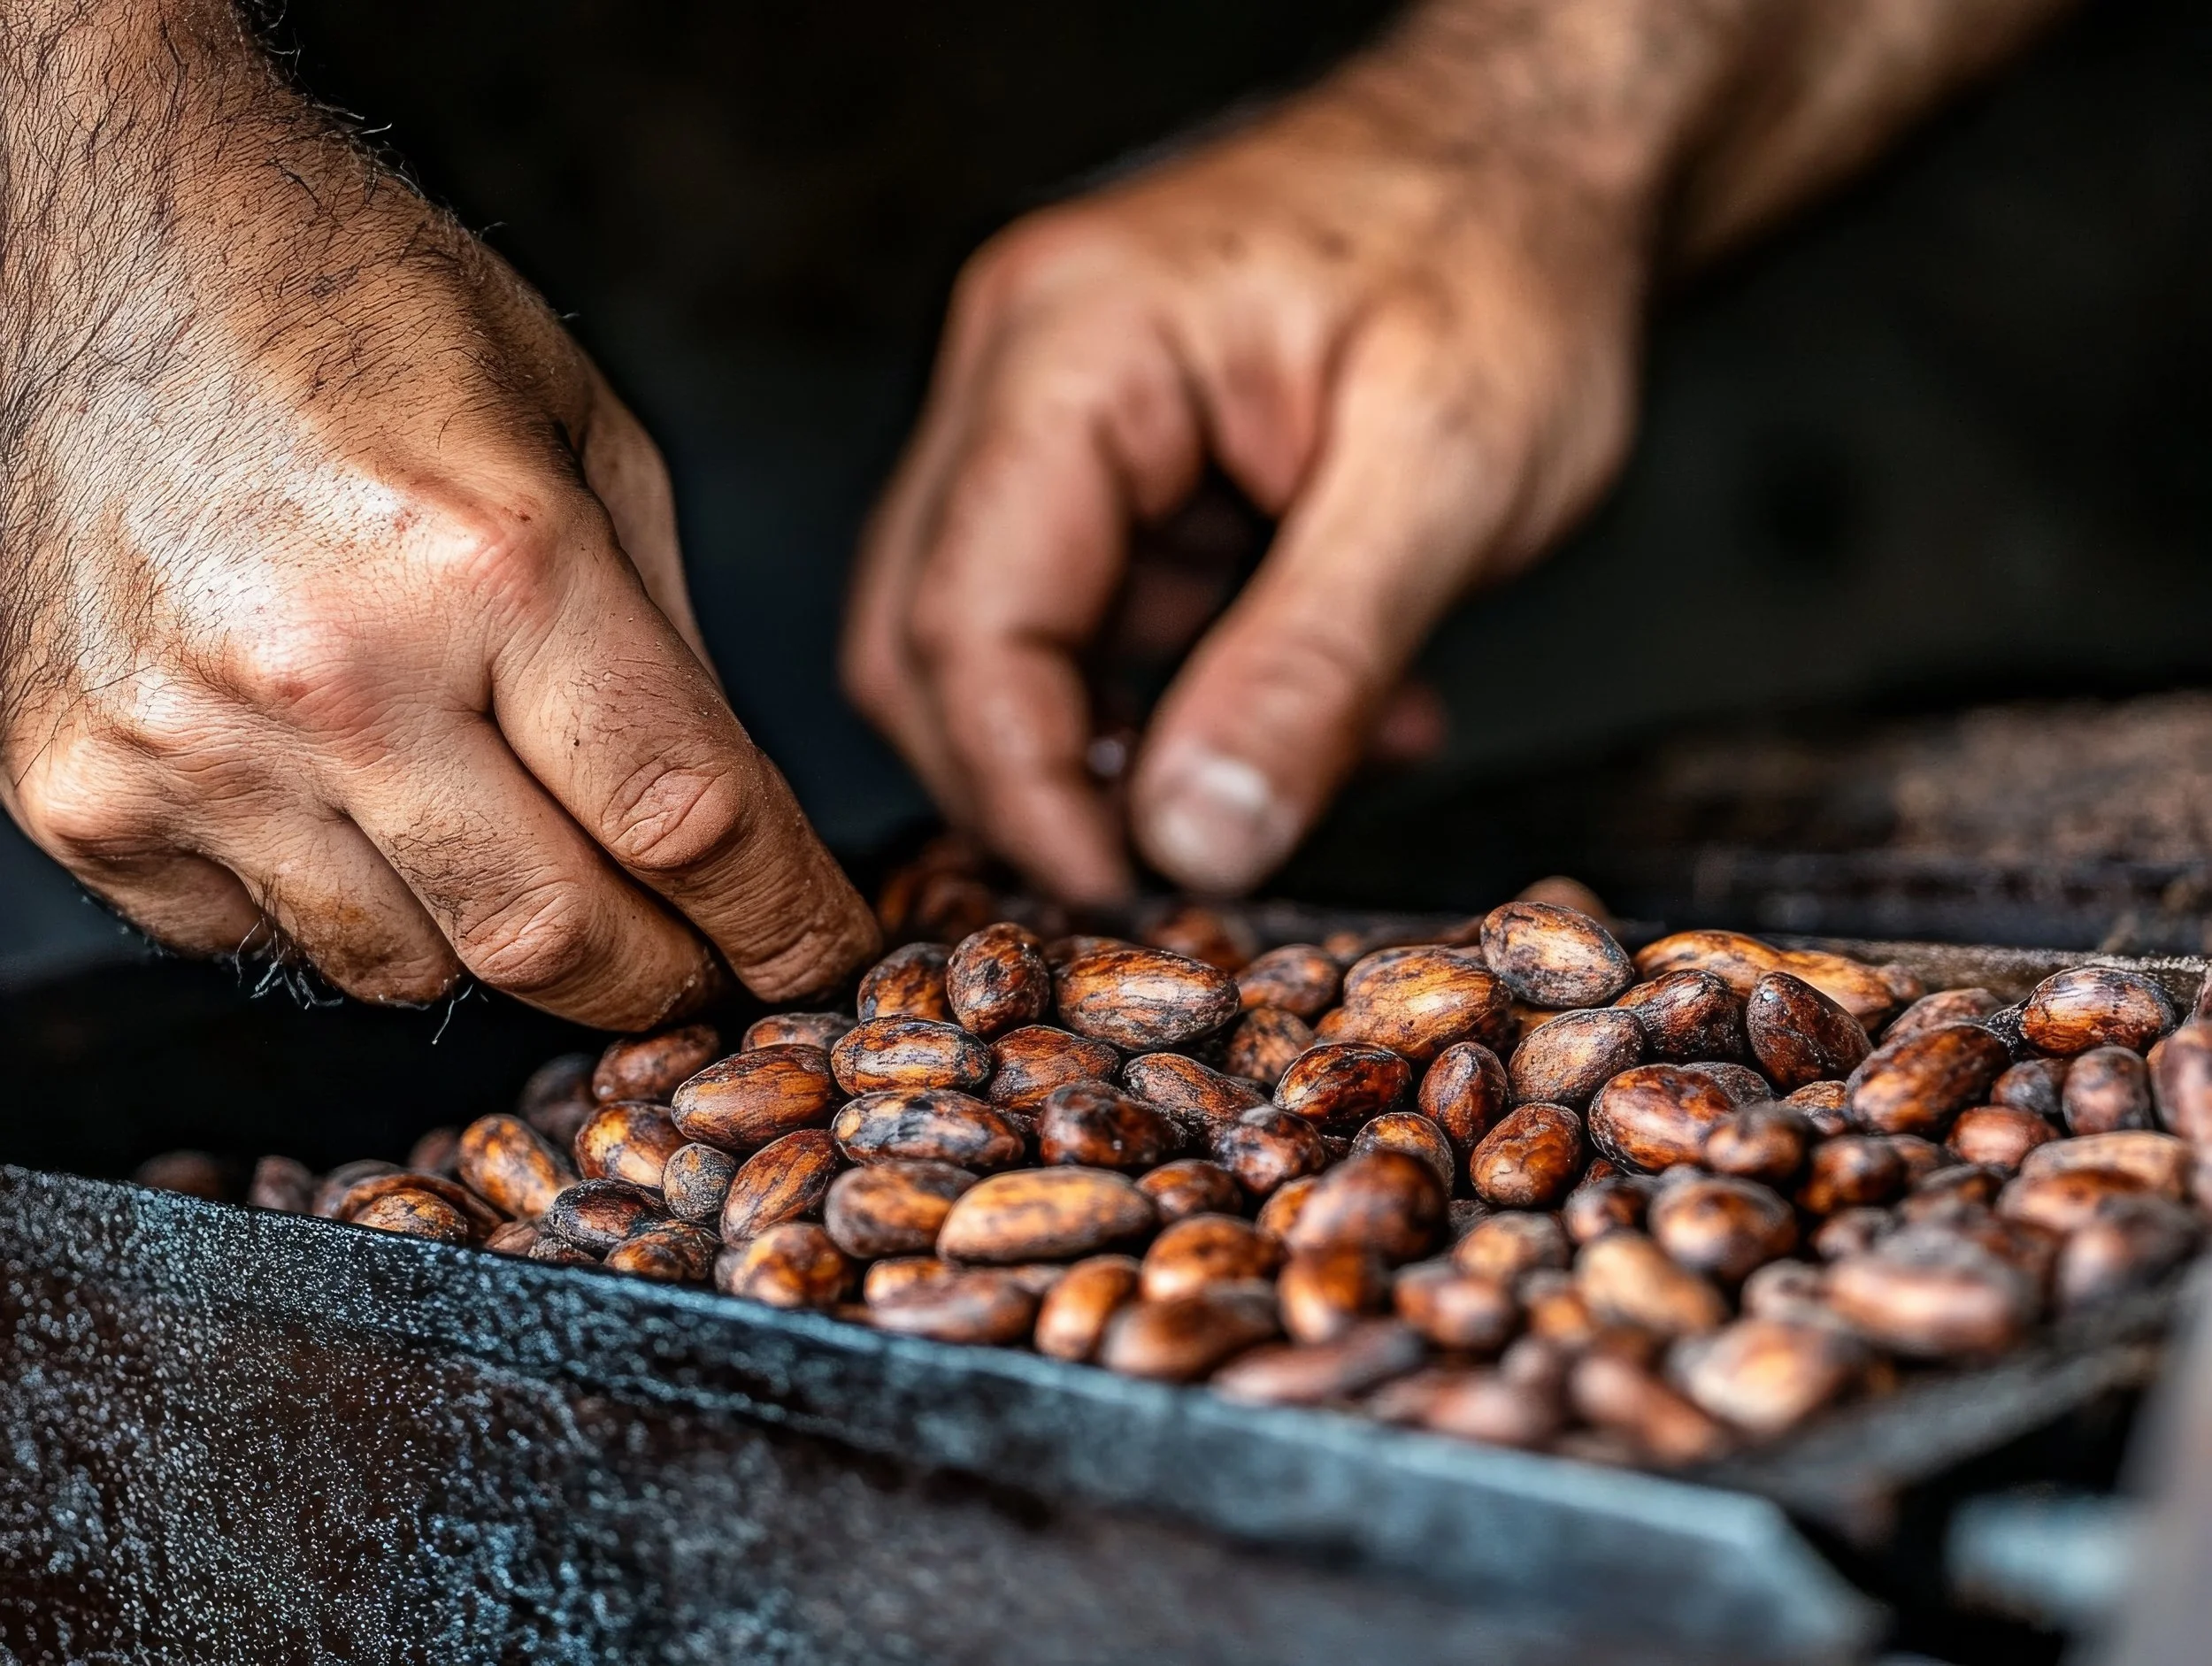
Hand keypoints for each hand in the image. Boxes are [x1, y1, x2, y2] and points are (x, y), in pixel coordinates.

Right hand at [0, 1, 876, 1024]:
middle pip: (555, 939)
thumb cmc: (359, 316)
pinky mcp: (77, 791)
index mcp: (493, 558)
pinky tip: (355, 800)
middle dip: (662, 978)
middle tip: (704, 958)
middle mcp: (332, 670)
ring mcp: (188, 743)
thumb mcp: (587, 440)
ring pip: (411, 970)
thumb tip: (737, 834)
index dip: (782, 920)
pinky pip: (264, 941)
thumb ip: (671, 650)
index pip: (686, 818)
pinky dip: (348, 908)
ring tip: (510, 837)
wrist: (103, 243)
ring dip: (497, 943)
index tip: (820, 955)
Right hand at [846, 0, 2072, 901]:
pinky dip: (1188, 690)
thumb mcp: (1445, 479)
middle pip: (931, 640)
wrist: (1544, 149)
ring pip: (1006, 641)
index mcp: (1071, 350)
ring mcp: (1049, 404)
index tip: (1125, 902)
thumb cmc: (1511, 262)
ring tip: (1319, 748)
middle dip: (1047, 781)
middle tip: (1190, 862)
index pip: (964, 624)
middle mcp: (1019, 368)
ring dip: (1138, 742)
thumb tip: (1196, 845)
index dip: (1023, 794)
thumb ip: (1314, 666)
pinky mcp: (1107, 449)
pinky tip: (1325, 696)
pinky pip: (1094, 613)